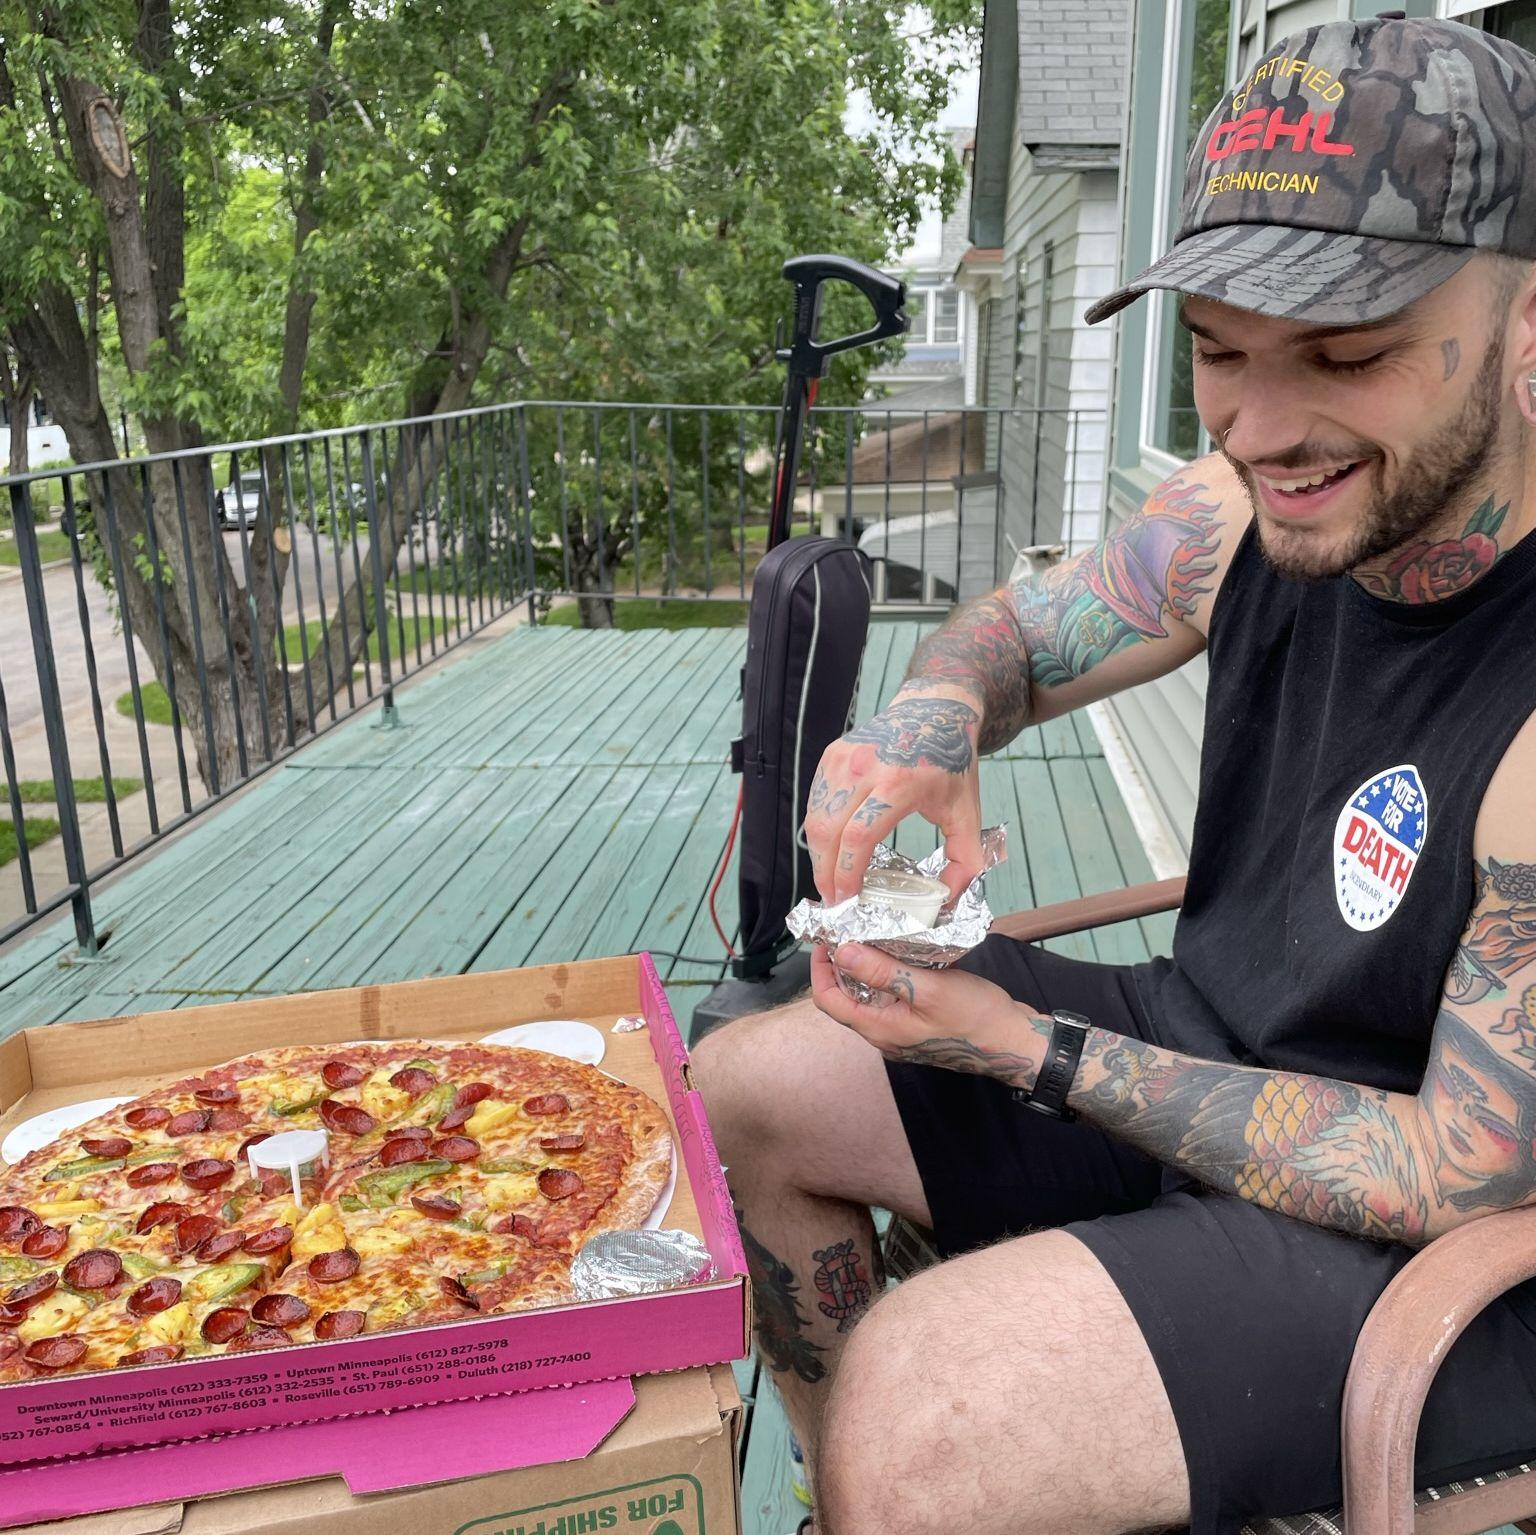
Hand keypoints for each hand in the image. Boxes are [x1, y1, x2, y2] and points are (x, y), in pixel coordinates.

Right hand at [804, 686, 984, 904]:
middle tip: (833, 899)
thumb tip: (945, 898)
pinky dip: (819, 830)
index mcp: (898, 783)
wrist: (936, 709)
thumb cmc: (951, 759)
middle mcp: (865, 768)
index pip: (858, 836)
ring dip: (818, 854)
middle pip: (828, 831)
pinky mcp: (832, 755)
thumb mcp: (968, 811)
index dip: (846, 872)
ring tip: (830, 879)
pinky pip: (815, 801)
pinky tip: (831, 848)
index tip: (847, 899)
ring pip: (815, 818)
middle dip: (824, 873)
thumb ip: (965, 859)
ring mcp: (843, 759)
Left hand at [810, 943, 1046, 1089]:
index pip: (829, 1000)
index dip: (820, 969)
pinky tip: (904, 951)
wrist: (1015, 1042)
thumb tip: (842, 952)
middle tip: (849, 929)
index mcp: (879, 1029)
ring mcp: (902, 1030)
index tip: (828, 938)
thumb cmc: (975, 1018)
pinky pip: (894, 997)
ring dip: (869, 966)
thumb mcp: (927, 989)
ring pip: (871, 995)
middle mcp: (885, 1034)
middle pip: (846, 996)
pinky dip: (892, 973)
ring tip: (874, 934)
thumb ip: (883, 971)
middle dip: (843, 963)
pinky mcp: (919, 1023)